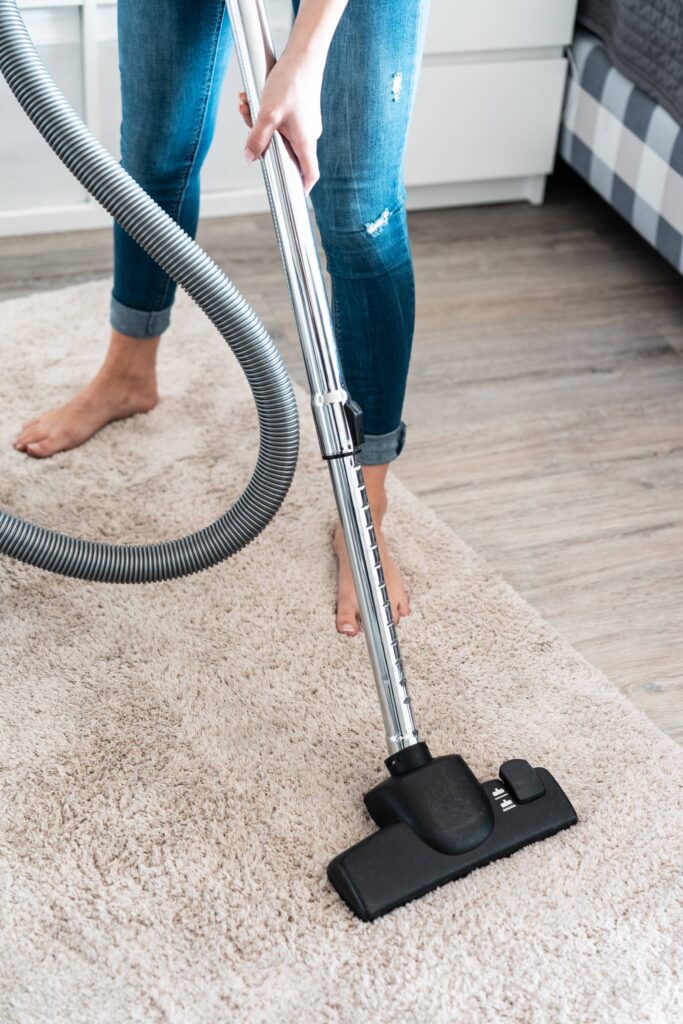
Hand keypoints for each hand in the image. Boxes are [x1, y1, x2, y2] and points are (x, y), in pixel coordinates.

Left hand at [238, 52, 322, 194]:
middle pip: (287, 153)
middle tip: (248, 126)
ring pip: (281, 134)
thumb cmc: (291, 81)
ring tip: (246, 105)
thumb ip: (257, 138)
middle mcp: (309, 135)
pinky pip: (282, 121)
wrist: (304, 54)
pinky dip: (267, 114)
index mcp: (305, 142)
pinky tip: (254, 100)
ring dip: (260, 124)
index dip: (301, 187)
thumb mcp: (268, 113)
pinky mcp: (302, 112)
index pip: (309, 174)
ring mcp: (306, 124)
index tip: (291, 195)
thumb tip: (249, 159)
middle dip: (263, 143)